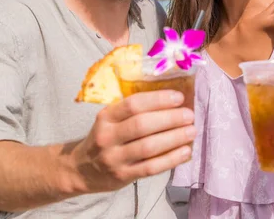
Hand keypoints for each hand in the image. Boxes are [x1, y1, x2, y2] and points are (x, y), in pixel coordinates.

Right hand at [71, 90, 195, 192]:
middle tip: (190, 115)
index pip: (133, 104)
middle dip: (170, 118)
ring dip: (174, 138)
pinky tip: (186, 151)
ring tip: (192, 131)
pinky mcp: (123, 177)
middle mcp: (107, 137)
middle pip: (142, 125)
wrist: (82, 169)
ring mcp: (114, 159)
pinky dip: (171, 159)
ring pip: (148, 147)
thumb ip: (134, 111)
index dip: (158, 99)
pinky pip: (151, 168)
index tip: (179, 97)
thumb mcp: (111, 120)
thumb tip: (173, 100)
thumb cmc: (107, 137)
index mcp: (106, 117)